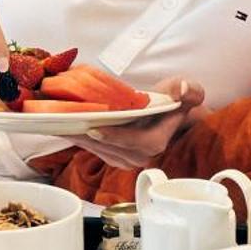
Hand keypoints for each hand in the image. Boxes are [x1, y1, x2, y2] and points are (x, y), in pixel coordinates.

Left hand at [76, 79, 206, 171]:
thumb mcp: (190, 90)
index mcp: (158, 141)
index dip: (116, 137)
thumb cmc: (178, 101)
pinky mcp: (116, 157)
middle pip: (111, 148)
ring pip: (100, 150)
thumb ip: (190, 90)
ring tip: (60, 124)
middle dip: (87, 136)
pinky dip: (81, 139)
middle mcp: (142, 155)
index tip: (95, 129)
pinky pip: (96, 150)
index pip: (136, 143)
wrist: (173, 115)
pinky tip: (66, 127)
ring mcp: (128, 158)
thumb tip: (182, 91)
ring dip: (79, 138)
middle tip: (66, 122)